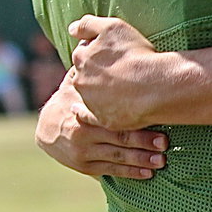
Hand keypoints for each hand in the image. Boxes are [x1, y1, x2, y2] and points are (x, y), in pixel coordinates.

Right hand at [36, 78, 167, 178]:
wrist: (47, 129)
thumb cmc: (71, 101)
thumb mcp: (75, 85)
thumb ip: (88, 69)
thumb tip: (92, 37)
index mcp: (83, 112)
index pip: (111, 115)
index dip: (133, 119)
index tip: (155, 118)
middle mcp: (83, 133)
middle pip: (118, 138)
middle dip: (144, 141)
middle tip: (165, 142)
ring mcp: (84, 152)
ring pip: (117, 156)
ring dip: (142, 160)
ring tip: (161, 161)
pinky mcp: (86, 166)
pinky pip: (111, 170)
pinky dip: (131, 173)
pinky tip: (148, 173)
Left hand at [69, 14, 175, 129]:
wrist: (157, 86)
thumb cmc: (137, 55)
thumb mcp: (112, 27)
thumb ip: (87, 25)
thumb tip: (72, 29)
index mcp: (81, 57)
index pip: (83, 53)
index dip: (97, 53)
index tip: (112, 55)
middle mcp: (80, 81)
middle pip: (84, 75)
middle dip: (95, 73)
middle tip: (115, 72)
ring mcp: (91, 102)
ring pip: (89, 95)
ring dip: (96, 92)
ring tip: (117, 90)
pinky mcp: (103, 119)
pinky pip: (90, 118)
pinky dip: (87, 114)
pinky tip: (90, 110)